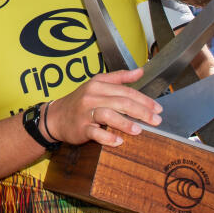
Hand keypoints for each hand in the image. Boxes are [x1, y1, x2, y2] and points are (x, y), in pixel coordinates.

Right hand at [43, 68, 161, 147]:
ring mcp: (85, 112)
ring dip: (125, 123)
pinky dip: (108, 137)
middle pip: (120, 101)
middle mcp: (92, 96)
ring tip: (139, 130)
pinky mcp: (81, 128)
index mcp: (98, 84)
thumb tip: (141, 71)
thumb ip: (119, 77)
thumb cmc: (80, 101)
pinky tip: (119, 141)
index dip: (144, 99)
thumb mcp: (97, 84)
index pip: (126, 90)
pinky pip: (95, 133)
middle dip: (141, 111)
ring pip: (108, 115)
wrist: (55, 117)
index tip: (158, 108)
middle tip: (156, 120)